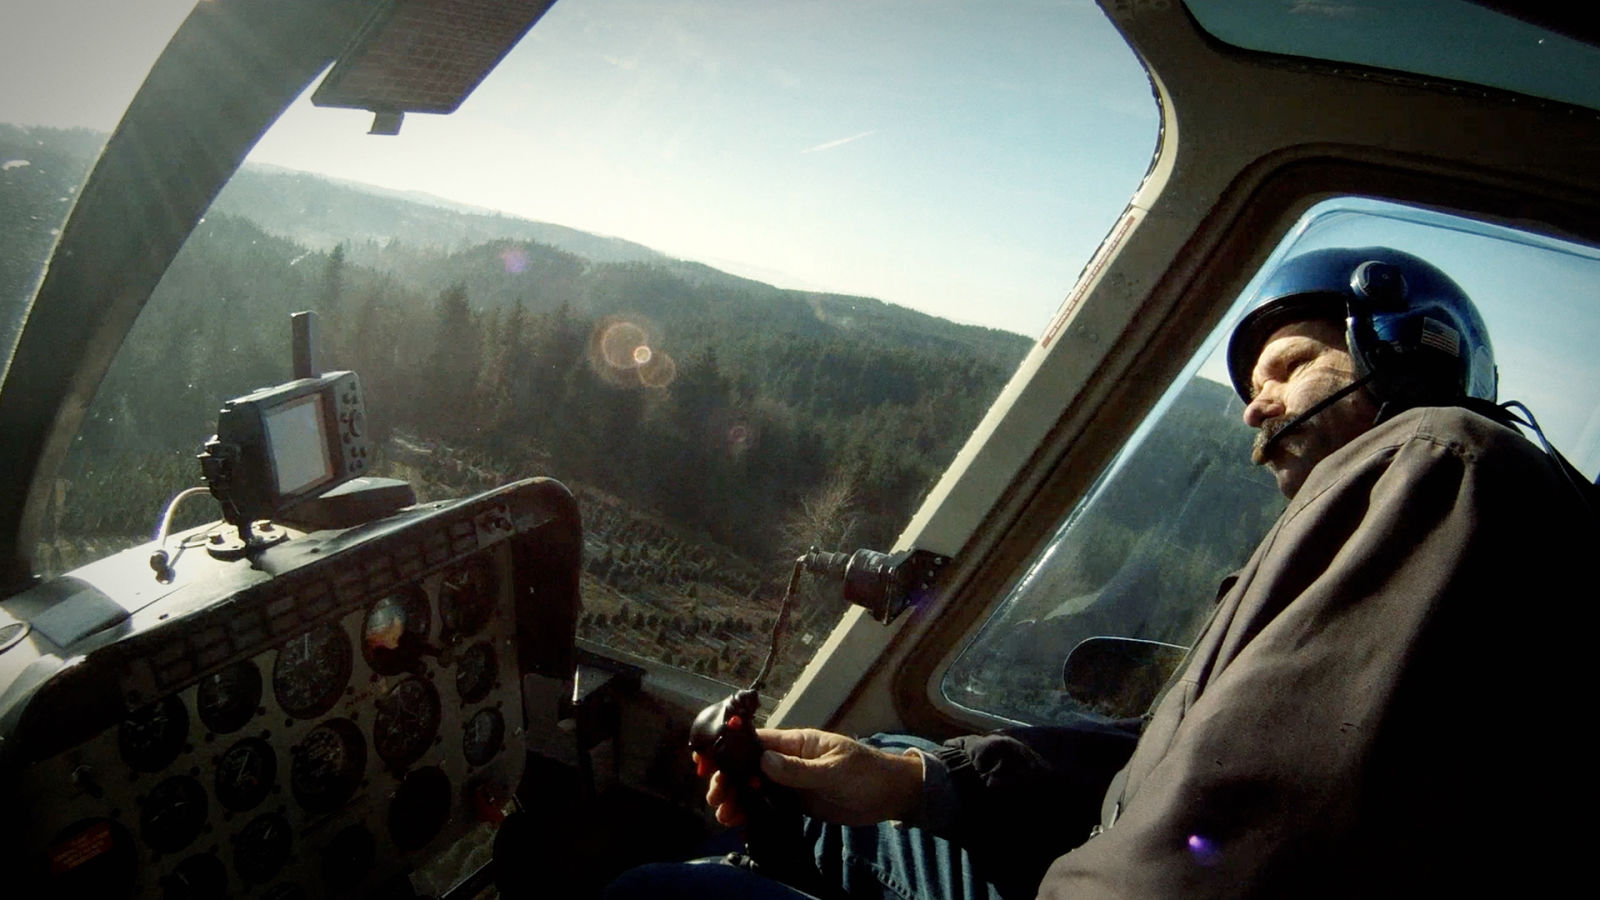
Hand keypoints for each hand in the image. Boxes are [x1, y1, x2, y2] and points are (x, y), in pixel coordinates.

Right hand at [700, 728, 923, 826]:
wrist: (891, 795)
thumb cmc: (866, 772)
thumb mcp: (833, 770)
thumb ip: (799, 770)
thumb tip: (763, 762)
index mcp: (797, 743)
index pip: (757, 740)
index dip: (730, 748)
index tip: (708, 761)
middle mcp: (789, 760)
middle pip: (749, 767)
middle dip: (729, 779)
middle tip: (715, 797)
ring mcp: (792, 782)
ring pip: (755, 788)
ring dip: (737, 798)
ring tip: (724, 815)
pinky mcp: (797, 802)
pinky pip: (768, 805)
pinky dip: (752, 812)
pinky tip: (738, 822)